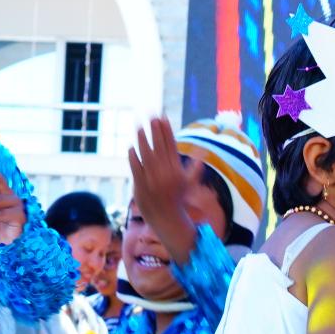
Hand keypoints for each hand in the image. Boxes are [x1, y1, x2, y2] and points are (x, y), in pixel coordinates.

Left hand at [126, 116, 193, 246]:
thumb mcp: (189, 184)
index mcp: (177, 170)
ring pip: (146, 155)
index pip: (171, 145)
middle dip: (156, 131)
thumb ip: (194, 168)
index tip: (163, 117)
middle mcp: (165, 174)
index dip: (166, 130)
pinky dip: (133, 157)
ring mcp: (152, 180)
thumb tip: (202, 153)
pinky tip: (132, 147)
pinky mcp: (141, 185)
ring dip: (143, 140)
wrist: (165, 218)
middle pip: (159, 147)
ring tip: (140, 127)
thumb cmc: (177, 199)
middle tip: (152, 116)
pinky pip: (136, 168)